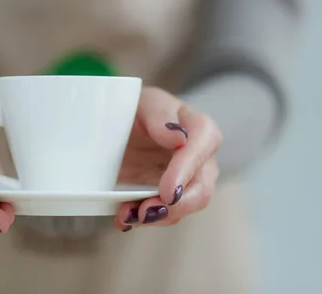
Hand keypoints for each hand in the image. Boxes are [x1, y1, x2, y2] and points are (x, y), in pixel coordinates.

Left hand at [114, 86, 221, 230]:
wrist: (120, 123)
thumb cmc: (139, 108)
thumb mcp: (145, 102)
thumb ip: (160, 116)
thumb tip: (178, 138)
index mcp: (200, 130)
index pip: (202, 150)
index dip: (185, 172)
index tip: (167, 191)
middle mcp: (199, 161)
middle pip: (201, 190)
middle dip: (176, 206)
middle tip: (146, 212)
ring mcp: (184, 183)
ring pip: (182, 208)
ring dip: (156, 217)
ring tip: (127, 216)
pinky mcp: (165, 198)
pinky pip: (160, 215)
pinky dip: (141, 219)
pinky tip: (123, 218)